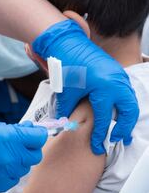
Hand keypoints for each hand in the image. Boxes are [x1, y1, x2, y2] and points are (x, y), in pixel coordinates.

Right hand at [0, 117, 46, 192]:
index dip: (37, 133)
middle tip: (19, 143)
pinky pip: (13, 179)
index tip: (32, 132)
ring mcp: (5, 173)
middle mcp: (10, 158)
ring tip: (3, 155)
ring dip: (19, 161)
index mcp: (8, 139)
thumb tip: (24, 130)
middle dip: (30, 148)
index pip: (38, 137)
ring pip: (24, 168)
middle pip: (36, 155)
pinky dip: (9, 172)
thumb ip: (9, 129)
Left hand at [33, 19, 138, 154]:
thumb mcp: (66, 92)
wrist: (69, 44)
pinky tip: (119, 114)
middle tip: (117, 140)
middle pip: (128, 111)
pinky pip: (127, 93)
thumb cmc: (68, 66)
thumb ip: (66, 111)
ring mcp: (120, 77)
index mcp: (104, 88)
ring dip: (127, 118)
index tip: (98, 147)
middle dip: (124, 128)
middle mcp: (117, 83)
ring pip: (131, 102)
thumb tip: (62, 127)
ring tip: (122, 132)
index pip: (104, 118)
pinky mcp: (118, 74)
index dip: (101, 135)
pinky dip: (125, 106)